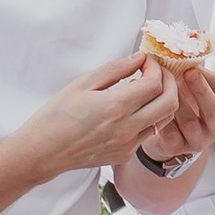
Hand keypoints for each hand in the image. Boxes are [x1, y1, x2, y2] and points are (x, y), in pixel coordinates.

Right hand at [17, 54, 170, 184]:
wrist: (43, 151)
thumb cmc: (57, 116)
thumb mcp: (83, 84)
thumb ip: (115, 69)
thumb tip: (139, 58)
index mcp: (115, 107)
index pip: (155, 83)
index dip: (155, 67)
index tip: (145, 61)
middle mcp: (126, 129)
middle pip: (170, 103)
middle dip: (170, 82)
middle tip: (157, 72)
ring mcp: (127, 145)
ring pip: (163, 120)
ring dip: (162, 101)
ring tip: (147, 89)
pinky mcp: (124, 156)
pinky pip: (148, 133)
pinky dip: (149, 117)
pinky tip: (134, 108)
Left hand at [134, 58, 214, 169]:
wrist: (165, 136)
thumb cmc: (180, 106)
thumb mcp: (191, 91)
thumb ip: (190, 75)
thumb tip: (178, 50)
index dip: (210, 77)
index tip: (195, 65)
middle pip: (214, 109)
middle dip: (201, 89)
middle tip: (188, 72)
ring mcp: (197, 141)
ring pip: (191, 122)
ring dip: (179, 103)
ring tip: (167, 87)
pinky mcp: (177, 148)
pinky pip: (171, 133)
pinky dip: (163, 118)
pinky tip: (154, 105)